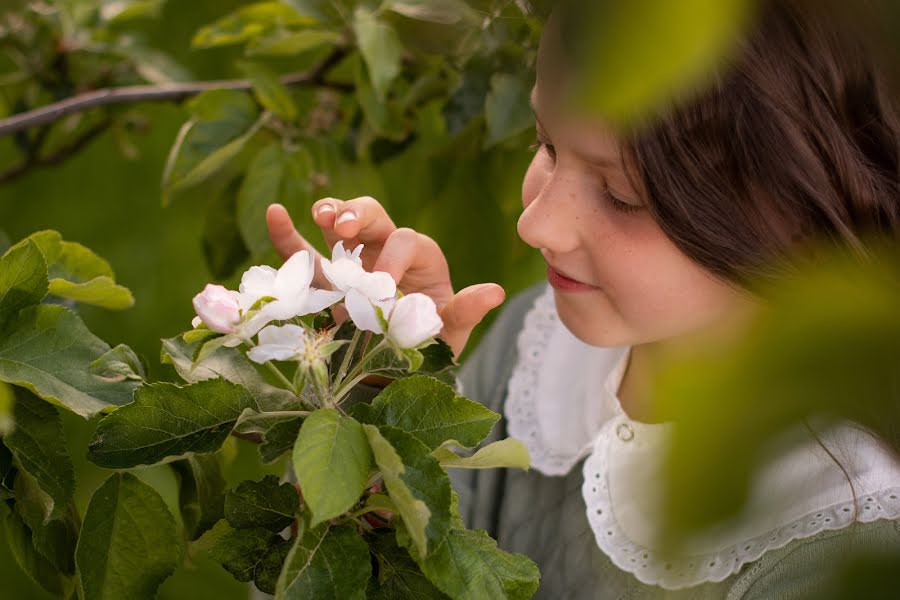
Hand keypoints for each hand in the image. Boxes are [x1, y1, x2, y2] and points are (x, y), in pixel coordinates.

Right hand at [266, 198, 504, 358]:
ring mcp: (352, 264)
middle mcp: (385, 254)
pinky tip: (274, 213)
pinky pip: (303, 253)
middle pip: (374, 217)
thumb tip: (496, 292)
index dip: (394, 258)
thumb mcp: (447, 334)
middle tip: (347, 227)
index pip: (406, 242)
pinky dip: (288, 234)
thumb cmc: (426, 351)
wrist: (393, 378)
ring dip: (329, 213)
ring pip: (339, 225)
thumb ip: (465, 311)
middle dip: (360, 215)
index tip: (382, 288)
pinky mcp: (323, 282)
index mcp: (419, 261)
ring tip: (320, 214)